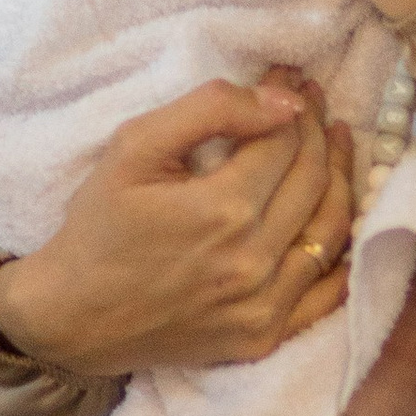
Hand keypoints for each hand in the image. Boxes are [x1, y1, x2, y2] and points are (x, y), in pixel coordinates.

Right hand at [0, 72, 355, 377]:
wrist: (71, 317)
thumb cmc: (97, 226)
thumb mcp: (133, 147)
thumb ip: (209, 110)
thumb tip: (284, 101)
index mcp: (224, 209)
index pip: (284, 140)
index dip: (292, 101)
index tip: (289, 78)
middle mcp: (254, 260)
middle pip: (314, 179)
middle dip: (319, 130)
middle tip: (314, 103)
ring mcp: (264, 305)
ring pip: (331, 230)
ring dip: (340, 178)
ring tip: (334, 144)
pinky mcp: (264, 337)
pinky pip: (328, 292)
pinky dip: (343, 251)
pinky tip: (339, 218)